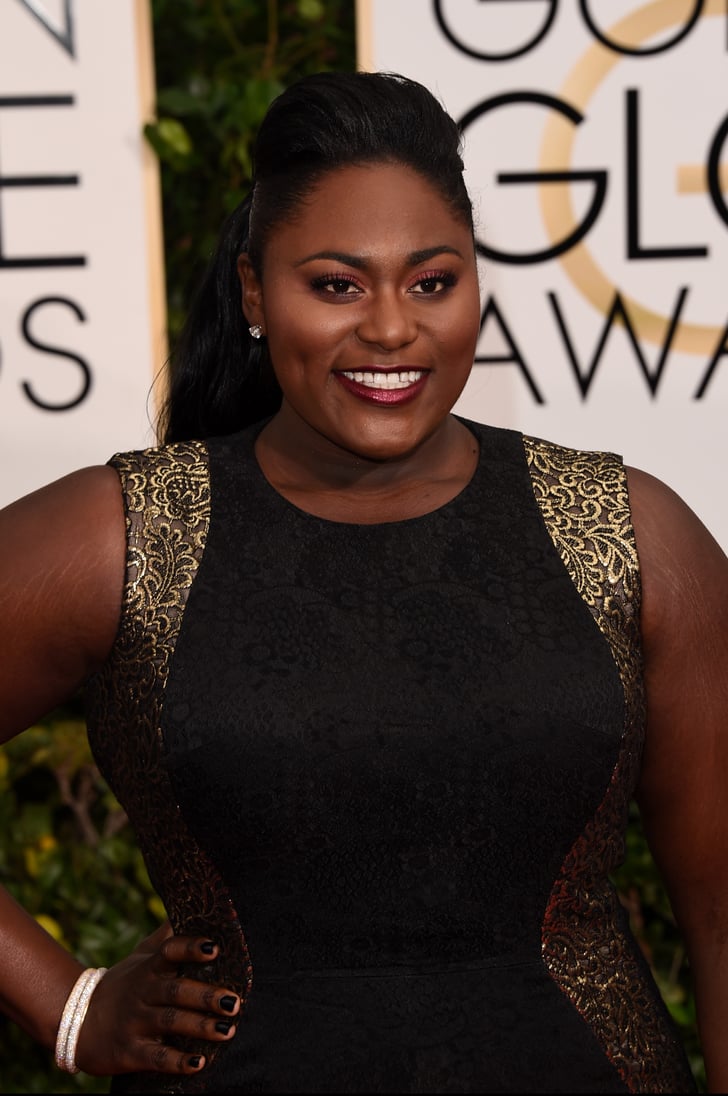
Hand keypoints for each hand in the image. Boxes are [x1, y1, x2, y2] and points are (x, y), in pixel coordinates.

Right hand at [72, 922, 240, 1076]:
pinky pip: (156, 1058)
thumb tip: (191, 906)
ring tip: (227, 1029)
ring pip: (170, 1022)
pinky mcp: (129, 1052)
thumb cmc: (121, 984)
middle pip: (176, 990)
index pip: (169, 952)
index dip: (190, 948)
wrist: (76, 1022)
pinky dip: (177, 1062)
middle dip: (205, 996)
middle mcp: (142, 993)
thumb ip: (166, 937)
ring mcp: (135, 1022)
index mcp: (148, 968)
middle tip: (234, 1001)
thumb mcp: (140, 956)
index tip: (214, 947)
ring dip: (199, 1026)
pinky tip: (199, 1064)